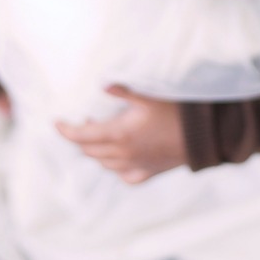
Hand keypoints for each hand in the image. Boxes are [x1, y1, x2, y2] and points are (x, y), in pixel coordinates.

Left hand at [55, 85, 186, 183]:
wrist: (204, 136)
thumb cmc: (177, 112)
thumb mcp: (149, 96)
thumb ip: (123, 91)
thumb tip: (102, 84)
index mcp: (119, 134)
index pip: (81, 137)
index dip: (65, 130)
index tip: (56, 123)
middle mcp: (123, 154)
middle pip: (90, 151)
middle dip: (81, 138)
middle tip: (84, 122)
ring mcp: (135, 165)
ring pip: (104, 164)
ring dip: (96, 151)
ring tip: (100, 136)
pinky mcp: (148, 172)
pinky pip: (124, 175)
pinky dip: (116, 167)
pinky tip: (120, 159)